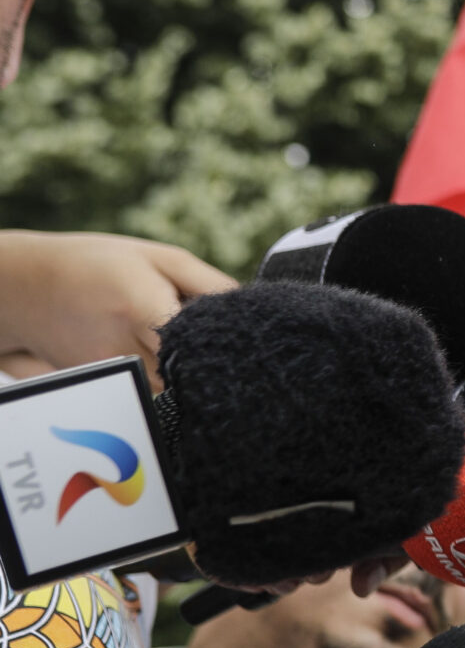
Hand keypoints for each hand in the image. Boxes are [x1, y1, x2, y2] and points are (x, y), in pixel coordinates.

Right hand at [0, 231, 233, 389]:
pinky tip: (166, 356)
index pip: (201, 345)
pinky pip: (150, 389)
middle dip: (215, 362)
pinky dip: (167, 377)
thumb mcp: (160, 258)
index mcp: (142, 310)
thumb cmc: (99, 264)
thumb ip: (210, 284)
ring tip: (192, 348)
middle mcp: (124, 348)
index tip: (253, 344)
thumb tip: (254, 307)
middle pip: (191, 373)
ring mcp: (110, 372)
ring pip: (172, 388)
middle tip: (234, 351)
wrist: (27, 285)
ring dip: (191, 373)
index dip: (232, 347)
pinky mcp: (103, 384)